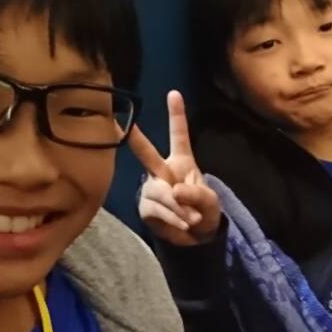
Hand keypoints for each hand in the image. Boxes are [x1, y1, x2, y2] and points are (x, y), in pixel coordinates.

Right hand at [128, 90, 221, 246]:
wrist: (198, 238)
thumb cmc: (205, 211)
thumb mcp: (210, 201)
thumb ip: (196, 194)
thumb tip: (174, 191)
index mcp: (182, 161)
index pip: (179, 135)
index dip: (176, 114)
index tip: (174, 93)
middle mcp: (163, 171)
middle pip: (148, 154)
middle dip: (136, 139)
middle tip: (121, 125)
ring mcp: (152, 189)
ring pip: (159, 192)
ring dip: (178, 207)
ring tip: (192, 219)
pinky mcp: (146, 207)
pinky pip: (157, 209)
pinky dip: (173, 218)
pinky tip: (183, 224)